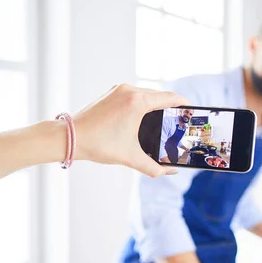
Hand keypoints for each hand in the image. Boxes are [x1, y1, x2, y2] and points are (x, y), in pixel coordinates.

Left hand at [73, 84, 188, 176]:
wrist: (69, 138)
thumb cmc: (98, 144)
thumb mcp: (130, 158)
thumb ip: (154, 167)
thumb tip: (170, 172)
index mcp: (137, 102)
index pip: (170, 98)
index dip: (184, 103)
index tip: (192, 110)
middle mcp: (129, 91)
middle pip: (159, 95)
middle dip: (170, 106)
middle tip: (179, 119)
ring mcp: (118, 90)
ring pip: (145, 94)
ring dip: (155, 104)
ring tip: (163, 118)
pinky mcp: (110, 94)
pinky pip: (133, 95)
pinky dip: (142, 104)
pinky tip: (143, 118)